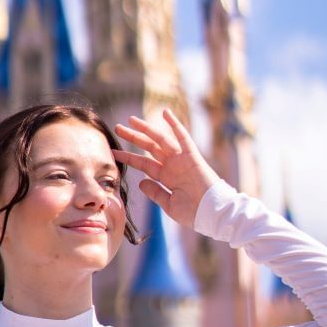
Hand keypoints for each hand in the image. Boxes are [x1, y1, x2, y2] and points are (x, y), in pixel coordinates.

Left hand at [113, 109, 219, 229]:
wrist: (213, 214)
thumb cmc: (193, 213)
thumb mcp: (168, 204)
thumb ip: (155, 192)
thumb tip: (140, 182)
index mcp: (165, 177)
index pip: (143, 163)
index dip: (128, 157)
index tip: (113, 151)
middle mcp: (172, 165)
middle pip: (149, 147)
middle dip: (133, 137)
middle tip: (118, 128)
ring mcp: (181, 159)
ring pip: (161, 140)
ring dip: (146, 129)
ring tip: (131, 120)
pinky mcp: (192, 156)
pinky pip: (183, 137)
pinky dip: (175, 124)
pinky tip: (165, 112)